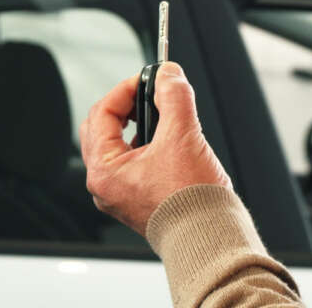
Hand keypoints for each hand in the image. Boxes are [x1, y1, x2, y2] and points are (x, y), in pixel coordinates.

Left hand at [79, 62, 232, 236]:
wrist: (209, 237)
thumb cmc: (191, 202)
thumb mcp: (183, 136)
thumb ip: (174, 97)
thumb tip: (169, 74)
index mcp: (104, 170)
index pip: (103, 113)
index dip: (126, 89)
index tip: (148, 79)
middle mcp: (105, 185)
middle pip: (103, 128)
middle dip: (127, 106)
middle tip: (150, 94)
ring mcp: (120, 194)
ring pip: (117, 145)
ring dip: (136, 125)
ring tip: (162, 117)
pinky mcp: (137, 199)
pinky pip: (131, 162)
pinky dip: (145, 145)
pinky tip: (167, 142)